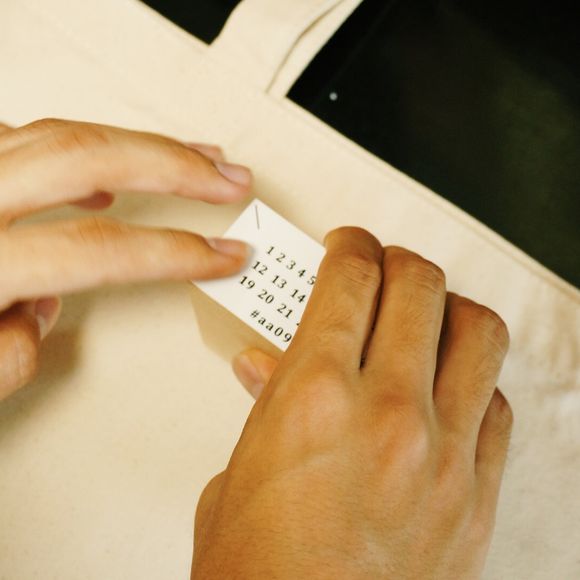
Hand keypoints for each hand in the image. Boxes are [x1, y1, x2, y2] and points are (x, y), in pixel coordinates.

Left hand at [0, 119, 251, 400]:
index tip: (224, 258)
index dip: (175, 252)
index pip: (99, 250)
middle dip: (176, 167)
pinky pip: (23, 139)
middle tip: (230, 179)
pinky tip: (107, 160)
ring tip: (195, 158)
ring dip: (141, 143)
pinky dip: (77, 145)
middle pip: (87, 156)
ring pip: (62, 134)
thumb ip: (13, 352)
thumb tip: (45, 310)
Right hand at [192, 228, 512, 578]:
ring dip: (450, 308)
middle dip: (399, 260)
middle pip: (418, 286)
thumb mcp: (237, 470)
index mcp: (312, 398)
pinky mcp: (475, 496)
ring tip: (427, 313)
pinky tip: (450, 388)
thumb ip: (264, 403)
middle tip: (384, 265)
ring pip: (477, 332)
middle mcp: (386, 414)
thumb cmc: (258, 574)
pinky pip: (499, 405)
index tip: (348, 244)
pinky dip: (477, 381)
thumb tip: (269, 364)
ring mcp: (442, 453)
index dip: (350, 245)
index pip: (349, 278)